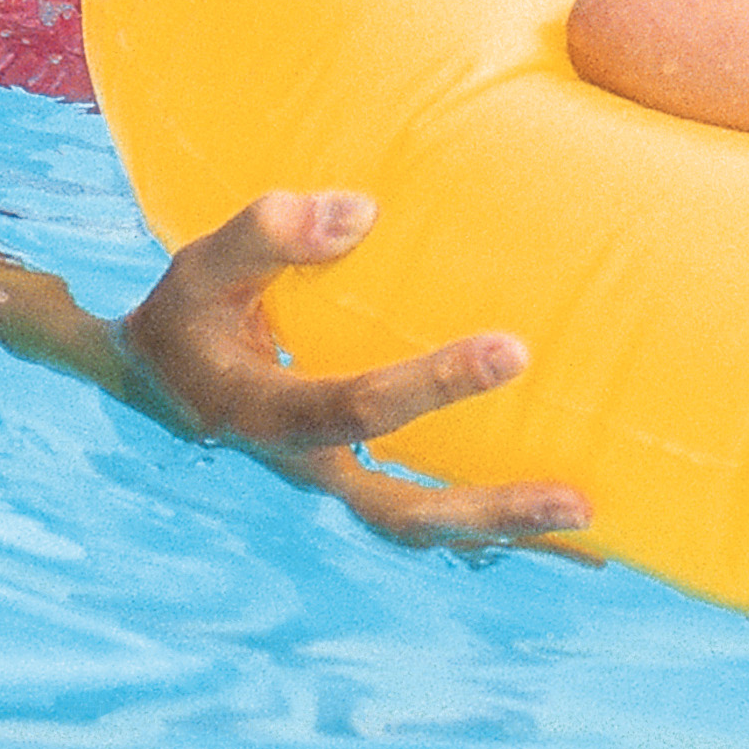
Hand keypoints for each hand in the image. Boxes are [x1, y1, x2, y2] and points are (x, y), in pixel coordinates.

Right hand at [116, 190, 592, 546]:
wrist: (160, 379)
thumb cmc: (191, 311)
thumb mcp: (200, 267)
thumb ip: (264, 233)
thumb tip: (360, 214)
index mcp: (263, 415)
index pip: (356, 410)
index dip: (432, 386)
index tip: (512, 350)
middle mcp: (306, 467)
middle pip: (400, 513)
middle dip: (489, 510)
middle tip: (577, 501)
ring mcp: (335, 484)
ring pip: (423, 527)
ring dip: (503, 531)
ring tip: (587, 524)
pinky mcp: (359, 481)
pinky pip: (431, 514)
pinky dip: (493, 529)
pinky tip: (565, 534)